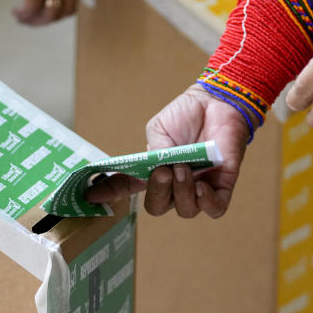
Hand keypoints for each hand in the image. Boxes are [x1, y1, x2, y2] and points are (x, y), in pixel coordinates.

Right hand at [0, 0, 83, 24]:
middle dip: (51, 18)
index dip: (65, 6)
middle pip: (67, 9)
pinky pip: (32, 6)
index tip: (51, 7)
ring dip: (36, 21)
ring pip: (50, 12)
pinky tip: (17, 12)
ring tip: (23, 17)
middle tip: (35, 17)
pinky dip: (25, 15)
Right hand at [85, 85, 251, 218]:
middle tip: (164, 170)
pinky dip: (207, 203)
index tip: (89, 196)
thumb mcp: (160, 129)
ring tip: (184, 168)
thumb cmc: (187, 114)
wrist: (217, 102)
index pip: (128, 188)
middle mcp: (174, 184)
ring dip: (182, 192)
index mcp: (152, 170)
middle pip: (158, 206)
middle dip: (158, 191)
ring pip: (186, 210)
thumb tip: (155, 170)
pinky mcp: (222, 185)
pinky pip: (215, 209)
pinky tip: (202, 188)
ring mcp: (199, 186)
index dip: (109, 194)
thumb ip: (155, 151)